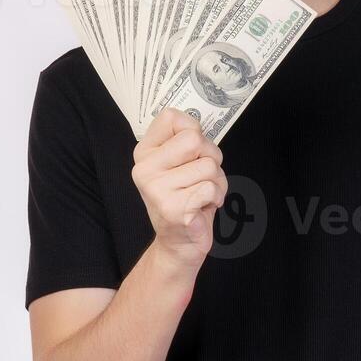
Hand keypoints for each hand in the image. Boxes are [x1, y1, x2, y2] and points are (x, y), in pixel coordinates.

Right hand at [130, 107, 227, 268]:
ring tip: (202, 193)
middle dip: (210, 156)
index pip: (171, 117)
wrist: (179, 243)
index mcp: (145, 152)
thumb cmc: (186, 197)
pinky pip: (210, 187)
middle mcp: (144, 168)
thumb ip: (185, 141)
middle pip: (194, 139)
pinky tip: (203, 206)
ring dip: (216, 181)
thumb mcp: (180, 164)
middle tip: (201, 175)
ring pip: (208, 165)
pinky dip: (216, 196)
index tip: (191, 149)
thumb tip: (196, 125)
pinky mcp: (172, 208)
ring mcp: (156, 189)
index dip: (192, 129)